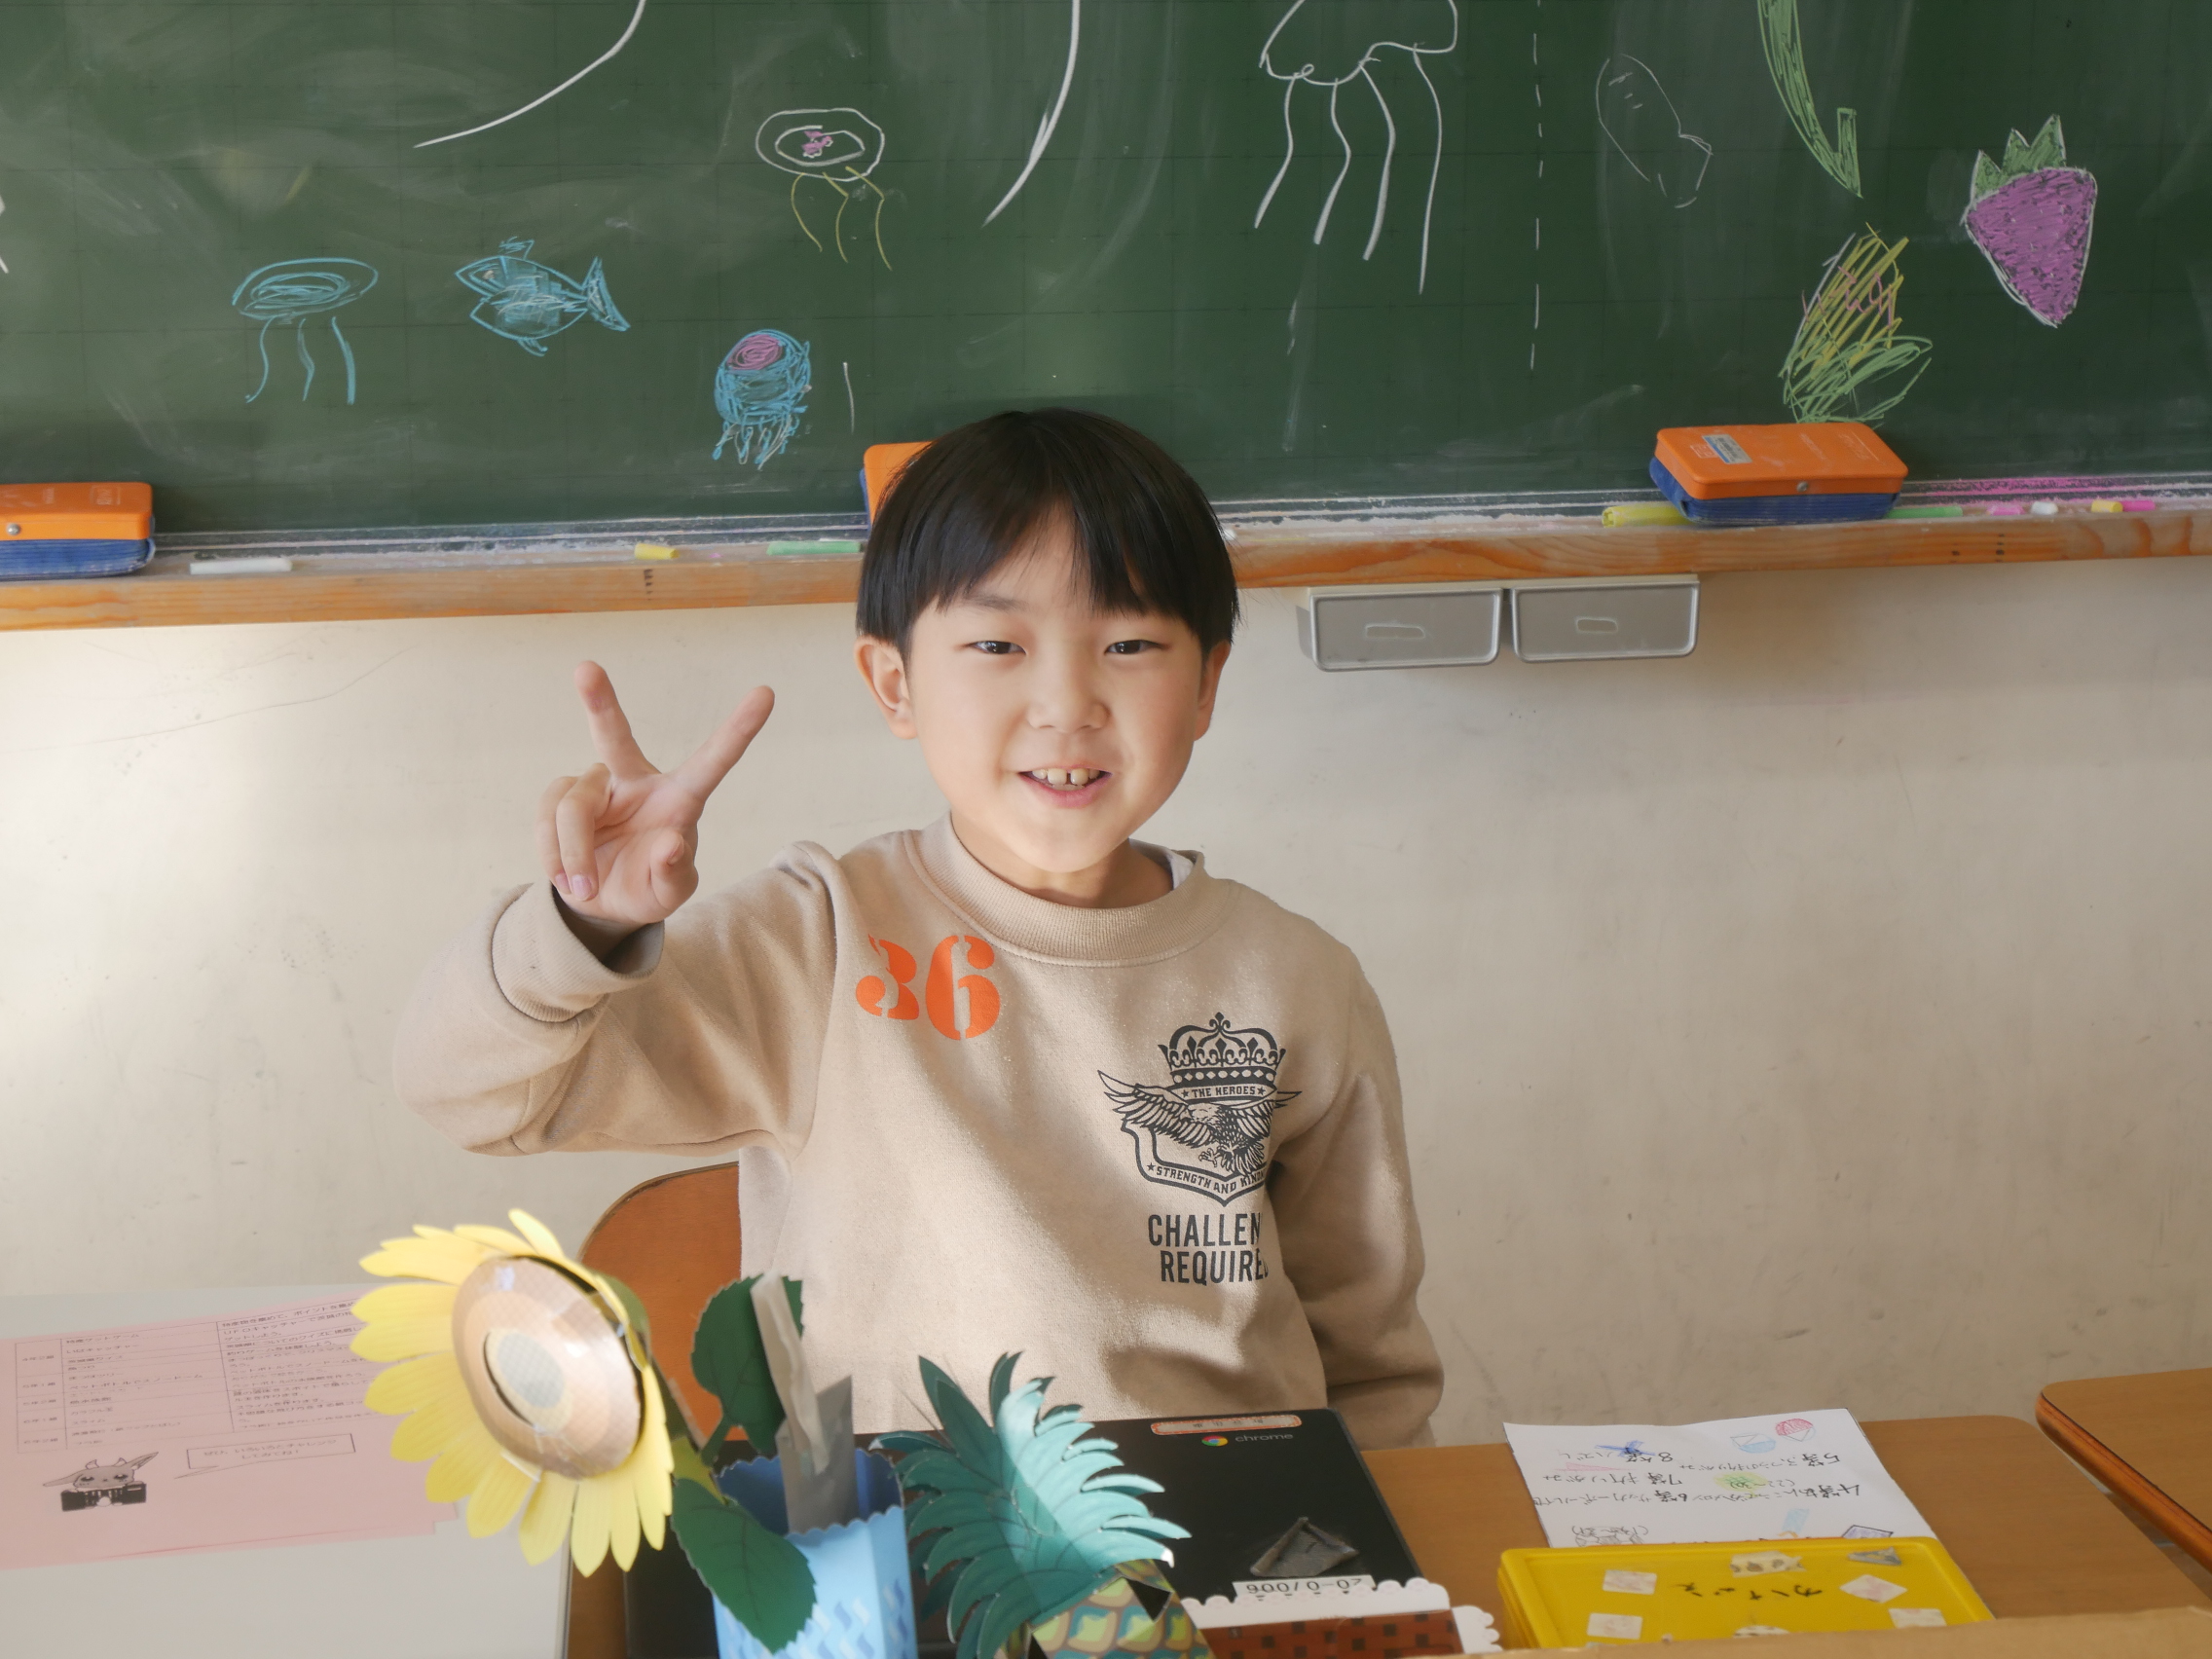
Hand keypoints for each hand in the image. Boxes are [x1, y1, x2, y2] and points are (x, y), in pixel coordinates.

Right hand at [536, 662, 774, 928]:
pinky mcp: (561, 798)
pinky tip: (567, 877)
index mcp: (680, 798)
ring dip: (573, 852)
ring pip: (573, 806)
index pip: (712, 761)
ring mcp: (596, 787)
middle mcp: (636, 781)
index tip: (767, 693)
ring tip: (585, 885)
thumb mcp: (669, 892)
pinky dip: (554, 855)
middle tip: (586, 669)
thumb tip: (670, 844)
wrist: (603, 902)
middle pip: (616, 736)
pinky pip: (547, 817)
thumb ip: (674, 872)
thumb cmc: (648, 886)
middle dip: (599, 702)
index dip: (739, 730)